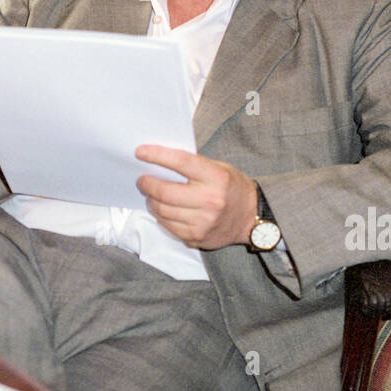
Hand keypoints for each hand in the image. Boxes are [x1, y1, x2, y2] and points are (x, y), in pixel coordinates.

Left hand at [135, 145, 257, 249]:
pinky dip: (160, 216)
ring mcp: (203, 222)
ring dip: (151, 200)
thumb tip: (158, 161)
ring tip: (151, 194)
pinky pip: (168, 226)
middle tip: (142, 179)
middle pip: (165, 192)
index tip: (140, 152)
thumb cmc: (231, 187)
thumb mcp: (219, 168)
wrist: (250, 218)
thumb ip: (192, 165)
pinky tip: (162, 209)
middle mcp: (210, 201)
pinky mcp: (196, 237)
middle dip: (147, 184)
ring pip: (163, 211)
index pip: (180, 162)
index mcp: (216, 178)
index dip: (157, 155)